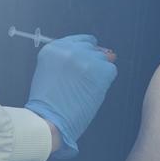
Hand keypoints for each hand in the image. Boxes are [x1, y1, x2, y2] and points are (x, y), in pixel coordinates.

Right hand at [24, 35, 117, 158]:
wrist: (49, 119)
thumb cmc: (48, 103)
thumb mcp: (49, 71)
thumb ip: (67, 60)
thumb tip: (96, 55)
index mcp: (55, 48)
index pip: (78, 40)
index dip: (83, 52)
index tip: (83, 63)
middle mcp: (71, 49)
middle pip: (91, 48)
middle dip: (90, 62)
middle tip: (83, 82)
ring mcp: (87, 59)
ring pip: (103, 59)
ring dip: (98, 72)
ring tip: (85, 89)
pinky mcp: (101, 70)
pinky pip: (111, 70)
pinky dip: (105, 82)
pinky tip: (92, 92)